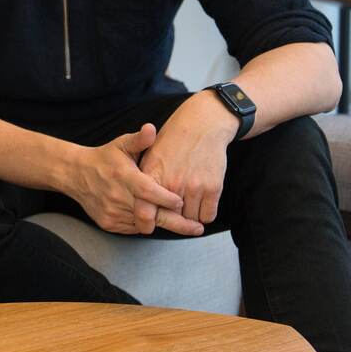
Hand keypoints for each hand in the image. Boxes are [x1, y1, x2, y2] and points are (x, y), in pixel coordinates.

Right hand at [68, 124, 194, 234]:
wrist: (76, 175)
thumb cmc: (105, 158)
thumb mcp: (121, 145)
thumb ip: (139, 139)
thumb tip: (151, 128)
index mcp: (124, 177)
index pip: (150, 192)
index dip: (167, 199)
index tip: (182, 202)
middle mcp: (118, 197)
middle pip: (152, 216)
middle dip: (177, 224)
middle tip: (197, 228)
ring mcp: (113, 213)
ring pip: (144, 225)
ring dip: (161, 223)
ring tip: (179, 221)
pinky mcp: (109, 224)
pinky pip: (133, 229)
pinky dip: (145, 224)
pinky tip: (153, 217)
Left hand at [138, 92, 236, 226]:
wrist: (202, 125)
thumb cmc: (174, 139)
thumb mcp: (150, 154)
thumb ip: (145, 179)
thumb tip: (137, 202)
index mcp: (153, 175)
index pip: (144, 209)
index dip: (144, 221)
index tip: (147, 227)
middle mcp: (172, 183)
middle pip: (170, 217)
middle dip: (170, 219)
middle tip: (172, 214)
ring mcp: (193, 186)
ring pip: (190, 219)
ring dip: (189, 217)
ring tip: (187, 206)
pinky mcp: (212, 187)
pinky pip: (208, 215)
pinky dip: (204, 214)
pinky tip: (200, 205)